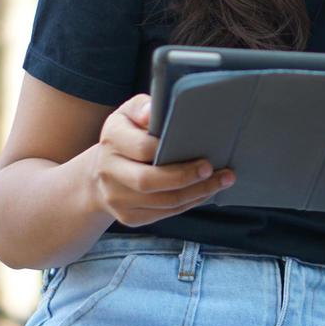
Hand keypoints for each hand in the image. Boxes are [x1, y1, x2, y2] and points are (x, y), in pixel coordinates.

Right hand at [88, 94, 235, 227]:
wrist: (102, 171)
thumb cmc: (128, 134)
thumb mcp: (130, 113)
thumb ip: (143, 108)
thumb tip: (152, 113)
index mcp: (112, 140)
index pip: (141, 148)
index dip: (167, 150)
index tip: (197, 147)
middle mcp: (109, 172)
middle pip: (147, 181)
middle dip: (184, 177)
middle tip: (212, 169)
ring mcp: (116, 198)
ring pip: (161, 202)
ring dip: (196, 193)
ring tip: (222, 180)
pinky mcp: (128, 217)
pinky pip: (163, 214)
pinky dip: (188, 203)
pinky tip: (206, 192)